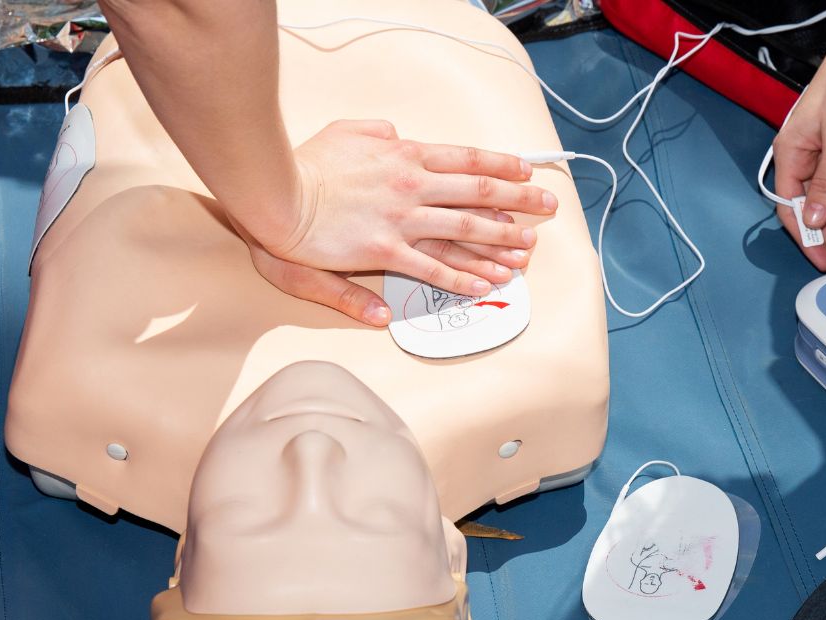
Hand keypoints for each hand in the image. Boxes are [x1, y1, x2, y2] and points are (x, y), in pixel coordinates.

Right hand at [256, 120, 557, 324]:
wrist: (277, 195)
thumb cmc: (308, 164)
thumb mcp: (345, 131)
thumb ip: (376, 131)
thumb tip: (395, 130)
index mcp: (405, 155)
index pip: (466, 160)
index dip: (501, 167)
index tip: (527, 171)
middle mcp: (412, 185)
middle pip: (478, 194)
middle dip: (519, 202)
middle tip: (548, 209)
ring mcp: (401, 220)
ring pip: (464, 232)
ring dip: (501, 243)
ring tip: (527, 253)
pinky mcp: (384, 252)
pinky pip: (434, 268)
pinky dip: (463, 277)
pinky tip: (485, 283)